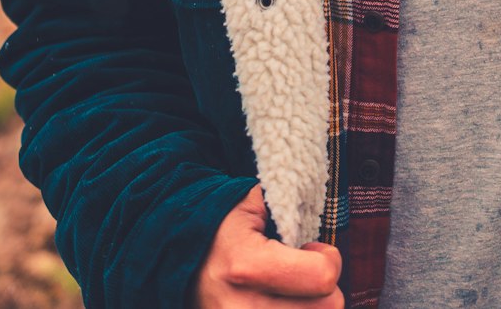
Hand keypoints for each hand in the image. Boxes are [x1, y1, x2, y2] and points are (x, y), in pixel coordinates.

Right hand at [193, 186, 342, 305]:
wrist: (172, 263)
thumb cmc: (219, 231)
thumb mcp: (248, 205)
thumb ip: (287, 205)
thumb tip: (318, 203)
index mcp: (247, 267)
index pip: (322, 277)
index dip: (328, 258)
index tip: (312, 249)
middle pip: (328, 307)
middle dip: (324, 286)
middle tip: (304, 271)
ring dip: (311, 305)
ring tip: (290, 289)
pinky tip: (283, 303)